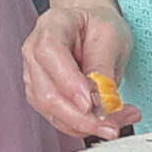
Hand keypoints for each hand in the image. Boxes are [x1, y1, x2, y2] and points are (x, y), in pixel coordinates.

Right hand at [21, 4, 141, 138]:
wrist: (91, 27)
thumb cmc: (99, 25)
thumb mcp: (111, 37)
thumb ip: (103, 68)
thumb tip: (100, 101)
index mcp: (51, 26)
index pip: (49, 53)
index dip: (68, 82)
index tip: (90, 103)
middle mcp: (34, 52)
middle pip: (46, 93)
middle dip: (81, 117)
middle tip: (111, 125)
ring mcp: (34, 76)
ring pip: (51, 112)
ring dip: (85, 125)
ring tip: (117, 122)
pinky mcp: (42, 96)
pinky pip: (59, 119)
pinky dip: (84, 126)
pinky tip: (106, 121)